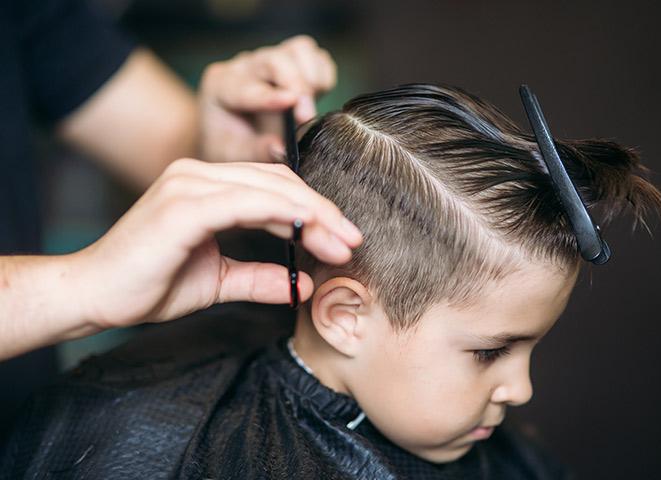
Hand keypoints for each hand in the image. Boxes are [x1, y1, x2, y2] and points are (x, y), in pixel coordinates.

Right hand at [73, 159, 360, 329]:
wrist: (94, 295)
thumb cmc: (148, 284)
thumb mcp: (217, 280)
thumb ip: (259, 277)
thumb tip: (301, 284)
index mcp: (206, 186)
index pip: (274, 189)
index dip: (313, 211)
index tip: (343, 240)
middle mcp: (197, 174)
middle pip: (278, 183)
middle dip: (322, 212)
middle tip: (352, 241)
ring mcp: (188, 184)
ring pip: (268, 189)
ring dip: (311, 215)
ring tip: (340, 243)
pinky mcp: (182, 205)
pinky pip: (244, 202)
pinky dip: (280, 214)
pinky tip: (307, 232)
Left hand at [199, 35, 335, 163]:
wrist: (234, 131)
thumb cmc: (232, 143)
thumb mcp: (236, 154)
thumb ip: (257, 150)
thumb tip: (282, 148)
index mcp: (223, 86)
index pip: (246, 87)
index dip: (270, 95)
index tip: (290, 103)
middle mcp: (246, 66)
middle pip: (276, 60)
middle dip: (297, 86)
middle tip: (307, 116)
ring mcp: (272, 59)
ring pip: (300, 50)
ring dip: (312, 77)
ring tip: (310, 105)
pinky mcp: (293, 60)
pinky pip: (317, 57)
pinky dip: (323, 76)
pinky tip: (316, 98)